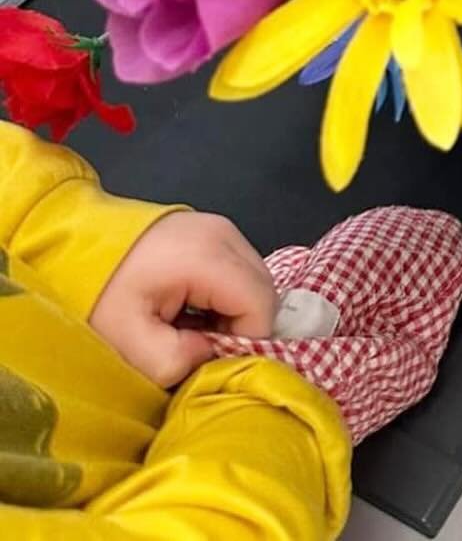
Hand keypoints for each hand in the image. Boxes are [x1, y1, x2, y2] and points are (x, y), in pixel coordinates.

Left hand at [89, 211, 275, 387]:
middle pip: (264, 289)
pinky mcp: (212, 229)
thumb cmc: (99, 295)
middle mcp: (224, 233)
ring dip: (235, 312)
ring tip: (195, 330)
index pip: (261, 306)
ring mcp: (220, 226)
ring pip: (255, 280)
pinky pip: (239, 269)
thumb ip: (177, 360)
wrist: (72, 248)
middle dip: (243, 327)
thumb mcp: (128, 342)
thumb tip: (210, 354)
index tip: (210, 360)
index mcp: (208, 256)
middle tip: (202, 349)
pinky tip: (194, 310)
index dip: (246, 342)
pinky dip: (227, 296)